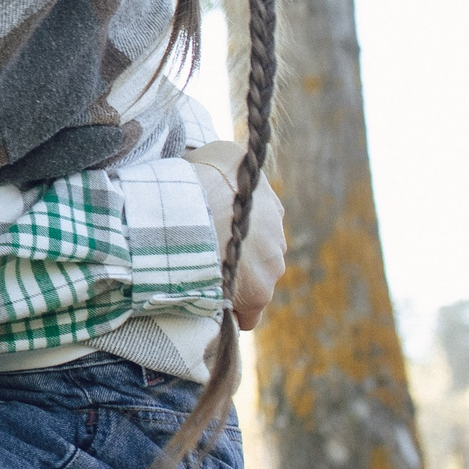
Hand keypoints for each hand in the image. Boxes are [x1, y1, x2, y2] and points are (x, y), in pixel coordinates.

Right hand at [185, 139, 285, 330]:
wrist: (190, 205)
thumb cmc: (197, 176)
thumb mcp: (220, 154)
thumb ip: (231, 169)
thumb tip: (226, 170)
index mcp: (270, 205)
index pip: (257, 226)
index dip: (232, 232)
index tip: (209, 234)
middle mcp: (278, 237)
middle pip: (257, 256)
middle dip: (234, 258)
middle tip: (199, 256)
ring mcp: (271, 267)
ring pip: (253, 282)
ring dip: (231, 282)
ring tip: (197, 279)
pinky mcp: (257, 293)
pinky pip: (248, 314)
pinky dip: (232, 311)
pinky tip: (210, 307)